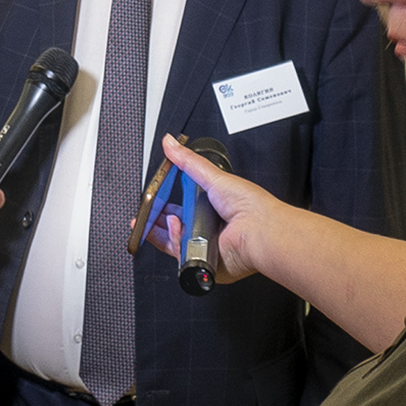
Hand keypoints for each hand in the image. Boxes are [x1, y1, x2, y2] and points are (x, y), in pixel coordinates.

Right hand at [142, 134, 274, 283]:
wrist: (259, 230)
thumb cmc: (249, 205)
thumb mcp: (212, 176)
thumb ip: (188, 161)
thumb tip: (171, 143)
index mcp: (211, 209)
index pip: (181, 207)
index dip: (164, 204)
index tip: (153, 199)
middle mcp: (207, 229)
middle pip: (173, 227)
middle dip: (156, 220)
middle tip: (147, 212)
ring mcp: (204, 247)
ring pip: (172, 242)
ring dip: (165, 230)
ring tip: (169, 218)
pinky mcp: (203, 262)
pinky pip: (179, 254)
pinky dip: (174, 242)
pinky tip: (178, 229)